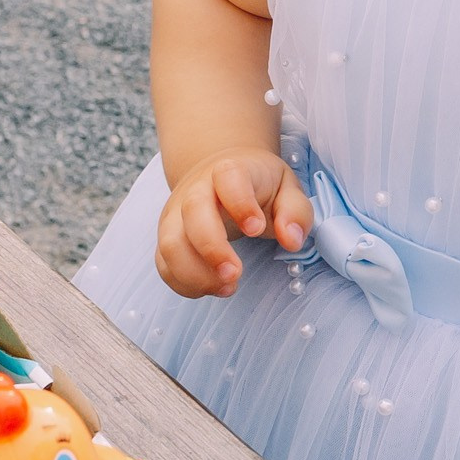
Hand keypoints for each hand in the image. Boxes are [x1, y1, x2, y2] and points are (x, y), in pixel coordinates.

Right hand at [153, 147, 315, 300]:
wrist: (220, 175)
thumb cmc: (258, 185)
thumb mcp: (287, 189)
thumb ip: (295, 212)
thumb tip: (292, 240)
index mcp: (230, 170)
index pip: (228, 177)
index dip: (240, 203)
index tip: (257, 229)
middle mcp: (196, 188)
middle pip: (193, 211)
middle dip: (212, 247)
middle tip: (235, 274)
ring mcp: (176, 213)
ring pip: (170, 242)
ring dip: (194, 273)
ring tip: (227, 287)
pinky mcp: (167, 237)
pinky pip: (164, 263)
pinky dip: (184, 283)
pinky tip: (212, 288)